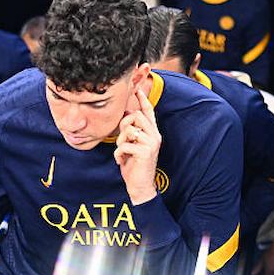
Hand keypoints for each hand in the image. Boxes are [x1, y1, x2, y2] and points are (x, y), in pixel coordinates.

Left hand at [114, 88, 161, 204]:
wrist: (140, 186)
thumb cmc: (134, 165)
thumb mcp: (131, 144)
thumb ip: (130, 131)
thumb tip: (124, 113)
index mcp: (152, 132)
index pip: (148, 111)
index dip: (142, 99)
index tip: (137, 88)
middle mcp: (155, 135)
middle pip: (135, 116)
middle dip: (123, 125)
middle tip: (121, 140)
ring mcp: (152, 143)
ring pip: (129, 129)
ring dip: (120, 141)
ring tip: (122, 152)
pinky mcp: (146, 152)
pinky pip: (125, 145)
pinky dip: (118, 154)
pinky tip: (121, 161)